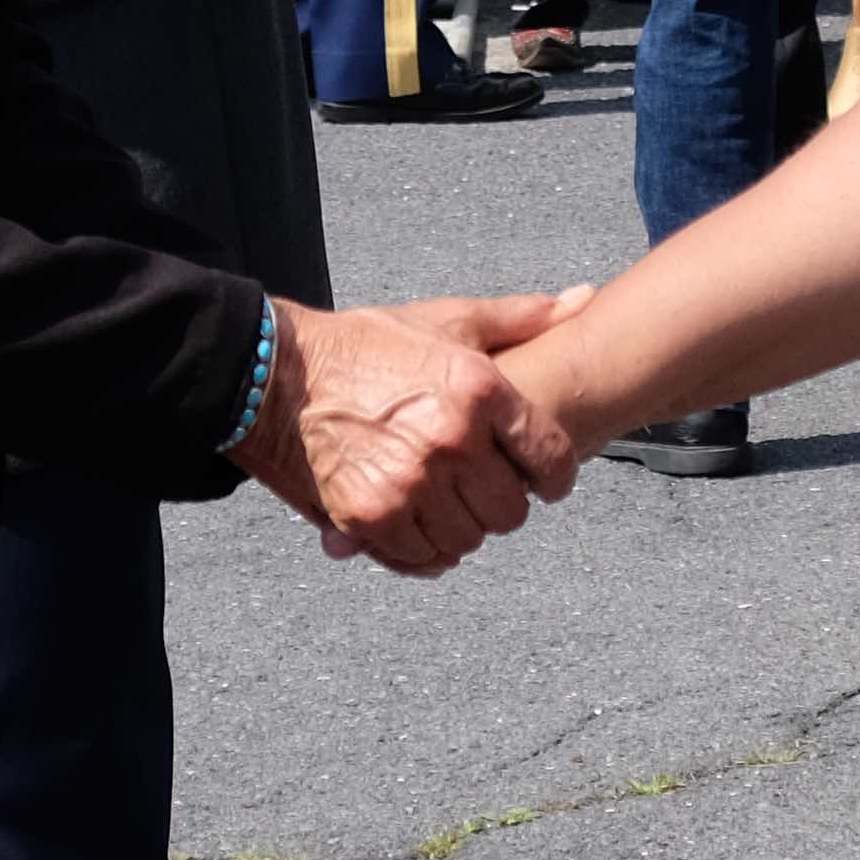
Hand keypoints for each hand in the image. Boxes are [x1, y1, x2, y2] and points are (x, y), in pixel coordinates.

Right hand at [240, 294, 577, 571]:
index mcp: (477, 390)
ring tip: (438, 500)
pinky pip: (421, 559)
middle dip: (499, 503)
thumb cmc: (366, 346)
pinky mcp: (369, 517)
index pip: (551, 458)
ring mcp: (409, 483)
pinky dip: (421, 549)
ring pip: (467, 539)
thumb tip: (581, 300)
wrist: (277, 375)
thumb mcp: (446, 321)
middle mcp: (449, 440)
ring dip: (459, 527)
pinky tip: (412, 522)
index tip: (540, 480)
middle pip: (510, 511)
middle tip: (475, 487)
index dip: (553, 476)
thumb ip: (519, 318)